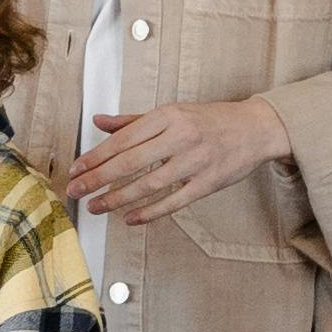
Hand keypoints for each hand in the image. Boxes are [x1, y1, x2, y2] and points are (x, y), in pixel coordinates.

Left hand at [68, 98, 286, 226]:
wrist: (255, 128)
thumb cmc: (209, 120)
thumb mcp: (171, 112)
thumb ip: (132, 121)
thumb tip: (98, 122)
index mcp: (167, 116)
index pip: (122, 139)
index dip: (95, 157)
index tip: (76, 170)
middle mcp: (179, 136)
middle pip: (130, 162)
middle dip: (98, 179)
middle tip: (75, 192)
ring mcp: (195, 161)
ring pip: (149, 184)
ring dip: (118, 198)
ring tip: (96, 207)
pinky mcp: (208, 182)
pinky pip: (174, 201)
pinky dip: (150, 212)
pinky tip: (130, 218)